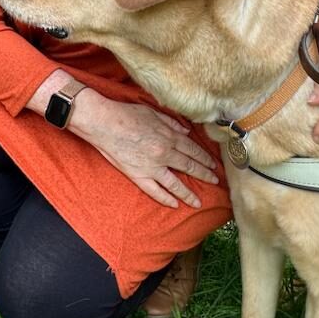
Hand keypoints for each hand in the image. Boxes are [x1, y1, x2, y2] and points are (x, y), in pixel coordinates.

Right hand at [73, 96, 219, 208]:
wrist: (104, 122)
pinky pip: (155, 191)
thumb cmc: (126, 114)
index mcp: (169, 136)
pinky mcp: (138, 176)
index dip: (205, 158)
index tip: (214, 165)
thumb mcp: (153, 112)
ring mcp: (151, 167)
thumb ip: (171, 122)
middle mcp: (164, 153)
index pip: (193, 150)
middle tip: (215, 182)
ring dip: (189, 194)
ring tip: (198, 202)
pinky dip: (166, 199)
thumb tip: (186, 131)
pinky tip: (175, 205)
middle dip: (204, 175)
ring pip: (176, 184)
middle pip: (189, 166)